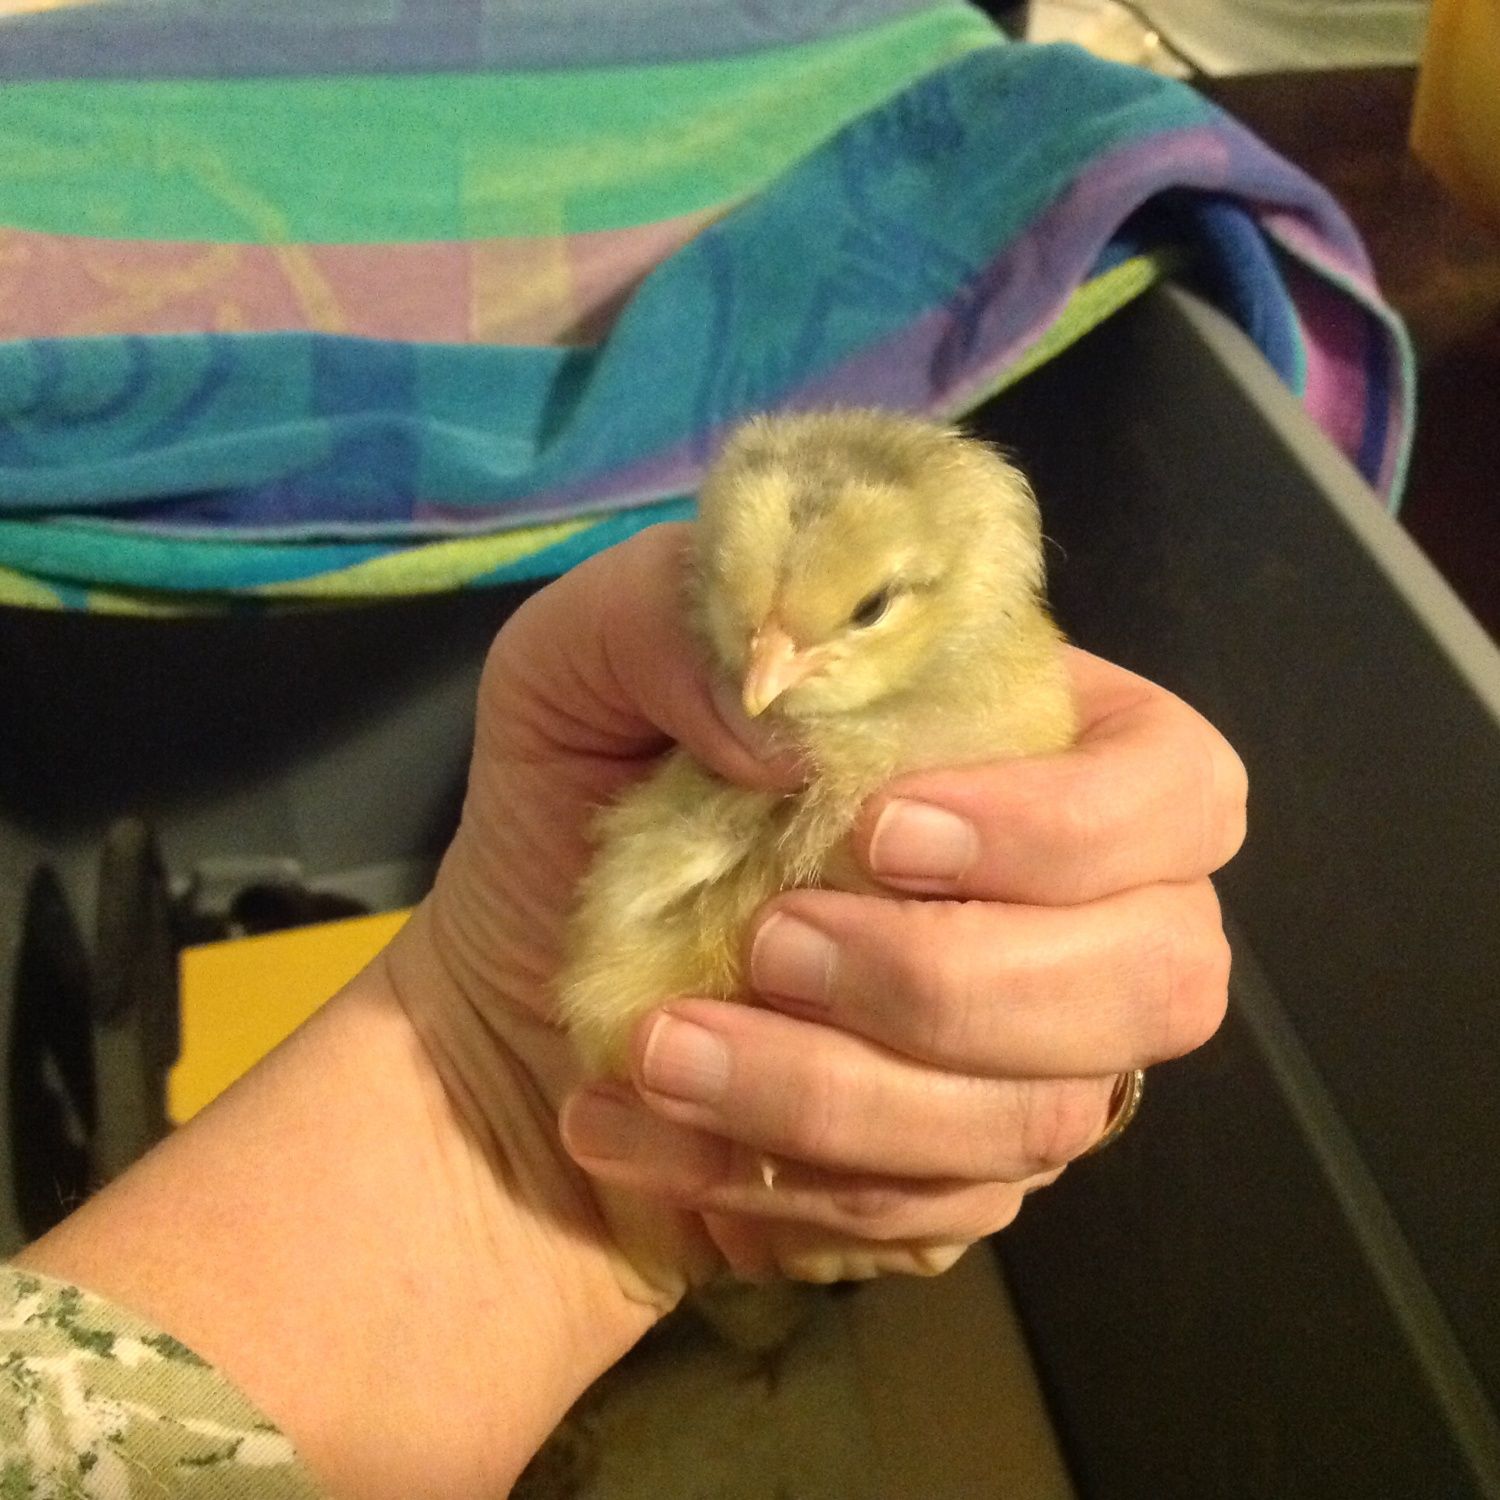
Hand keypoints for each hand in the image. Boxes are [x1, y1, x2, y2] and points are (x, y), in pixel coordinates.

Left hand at [394, 521, 1244, 1293]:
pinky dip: (777, 1177)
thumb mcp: (578, 665)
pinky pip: (933, 1212)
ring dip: (831, 1092)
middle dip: (951, 977)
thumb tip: (799, 723)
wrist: (509, 1019)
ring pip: (1043, 1118)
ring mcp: (1026, 1064)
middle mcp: (1068, 914)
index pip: (1175, 785)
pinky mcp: (955, 1185)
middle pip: (1164, 973)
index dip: (1070, 824)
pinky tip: (649, 1128)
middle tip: (768, 947)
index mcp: (1023, 755)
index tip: (884, 833)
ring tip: (657, 1050)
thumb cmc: (562, 819)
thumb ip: (684, 616)